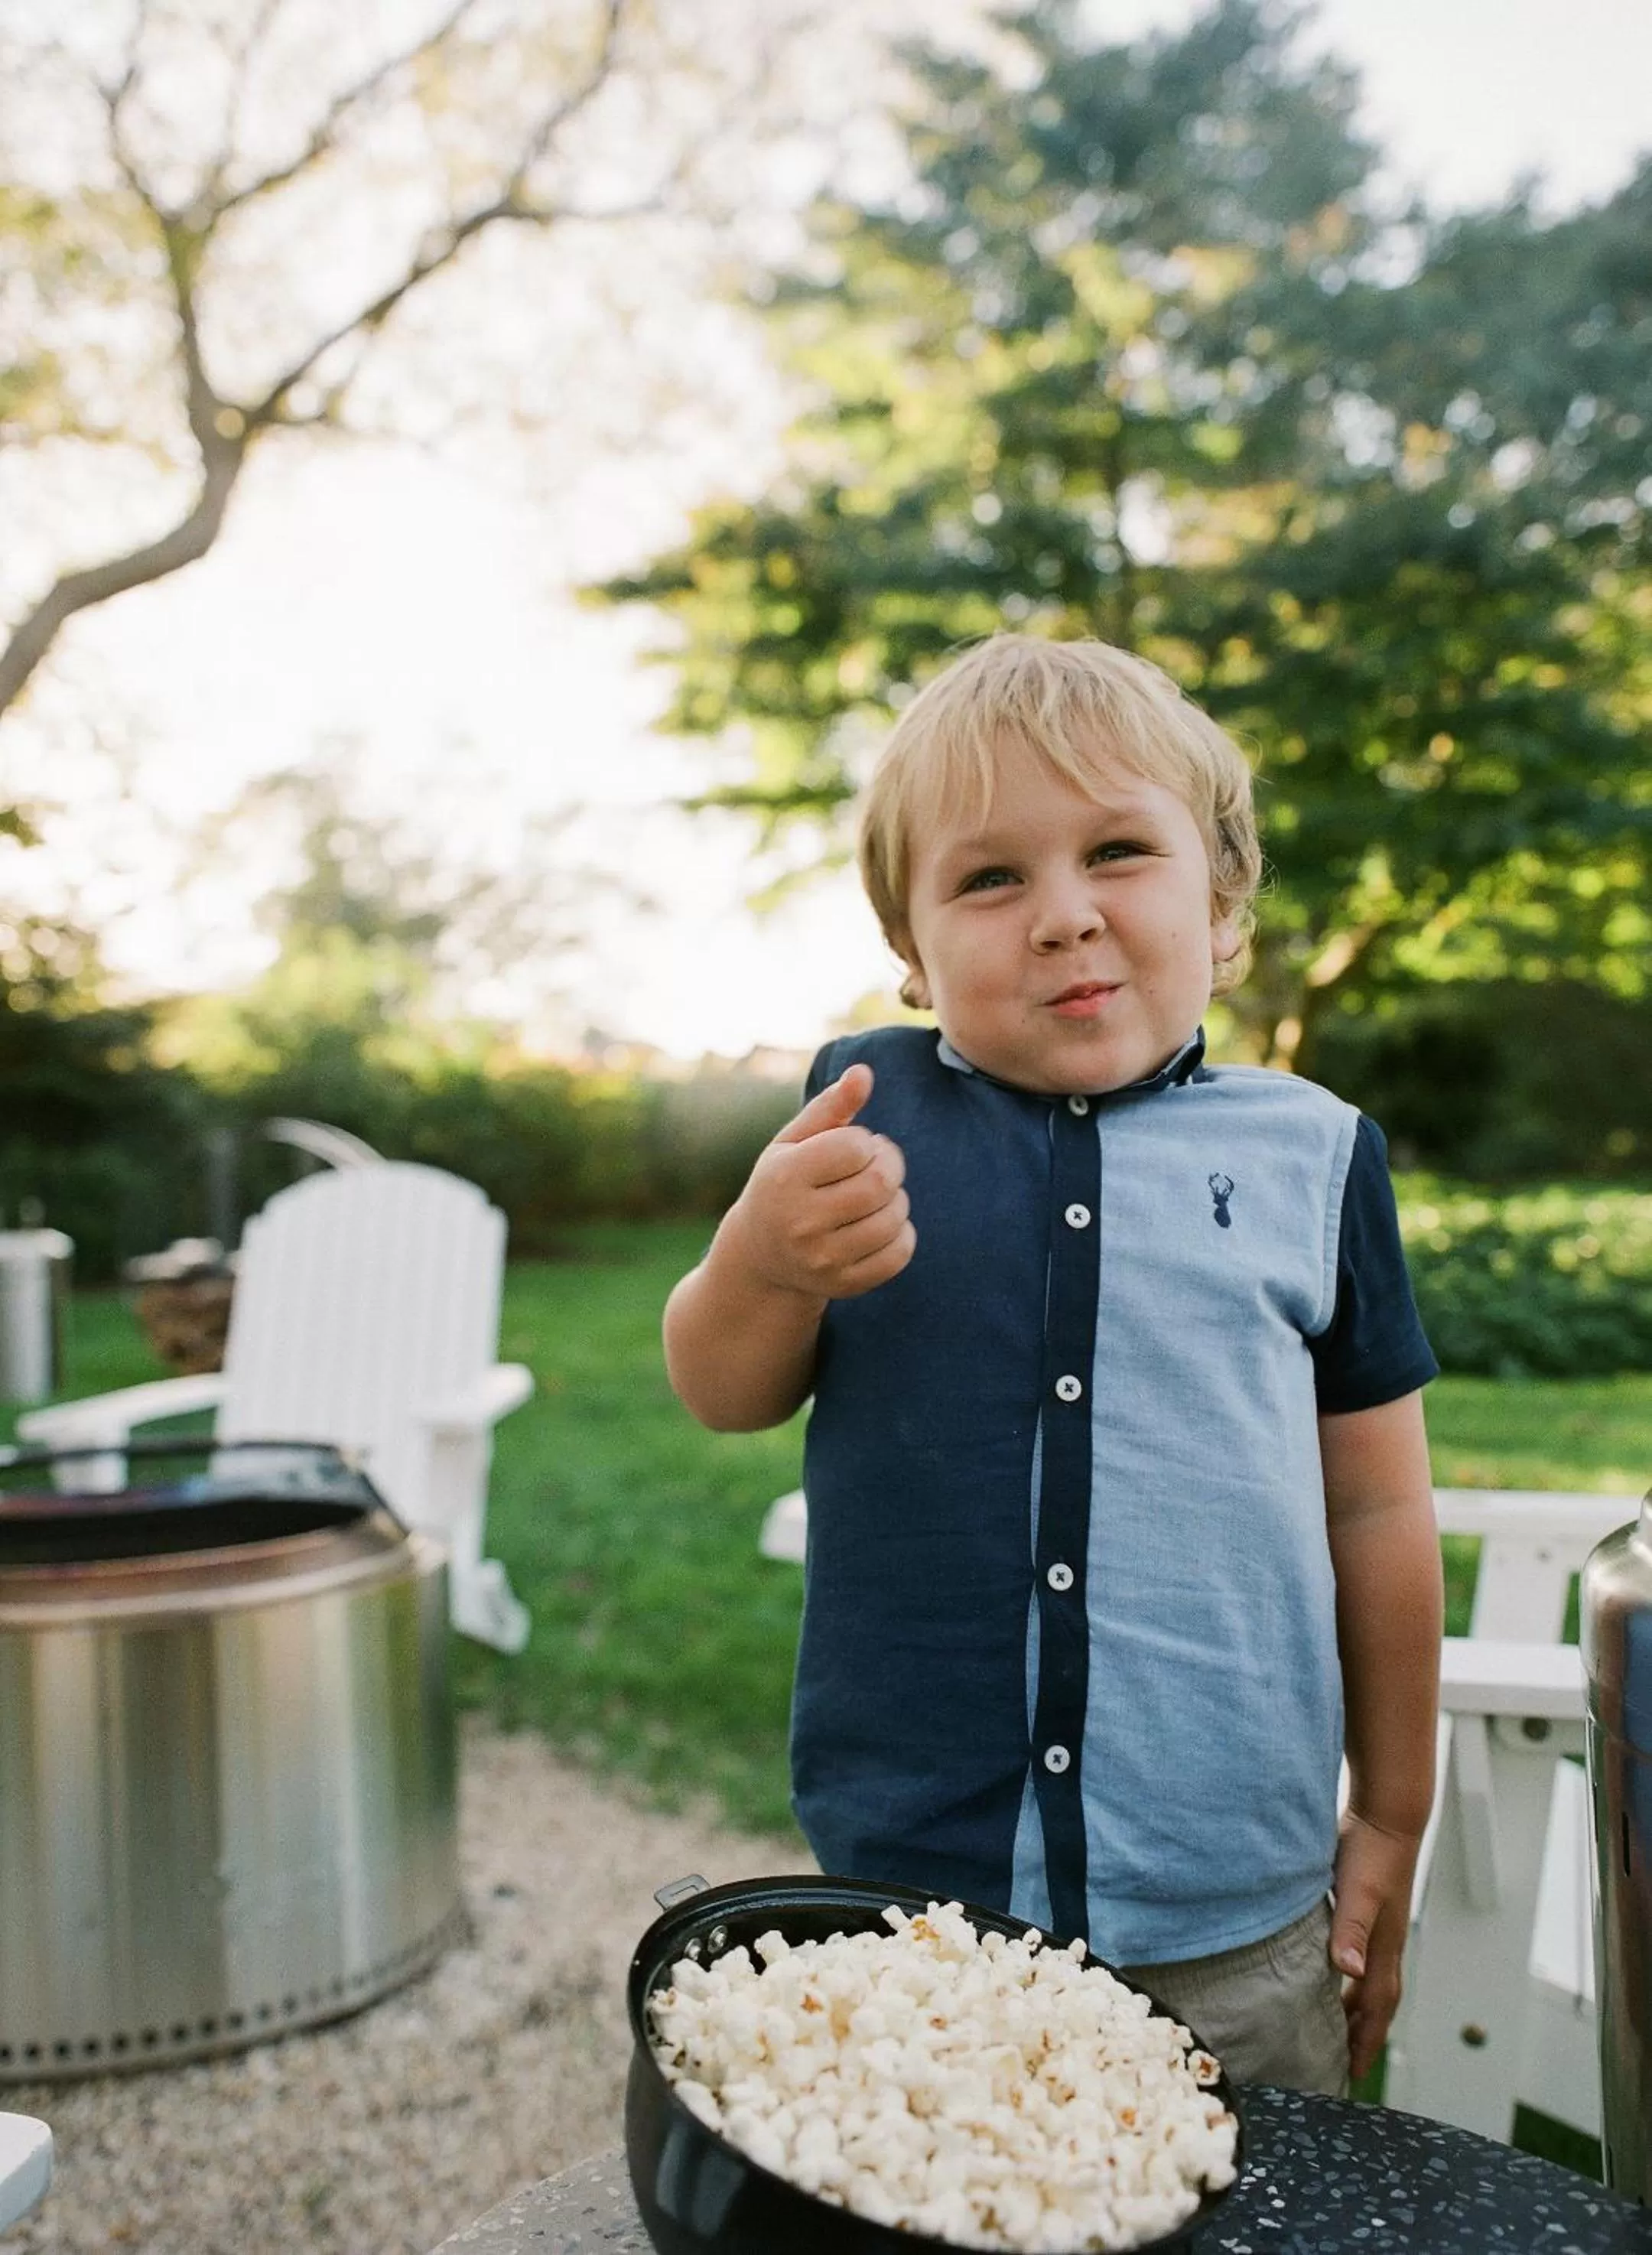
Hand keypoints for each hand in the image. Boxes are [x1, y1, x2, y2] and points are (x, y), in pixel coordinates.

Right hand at [726, 1063, 914, 1302]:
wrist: (761, 1256)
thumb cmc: (784, 1184)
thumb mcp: (794, 1142)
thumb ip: (830, 1106)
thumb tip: (864, 1073)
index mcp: (784, 1178)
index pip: (854, 1147)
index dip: (866, 1141)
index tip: (854, 1146)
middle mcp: (799, 1222)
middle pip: (880, 1184)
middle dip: (890, 1165)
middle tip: (879, 1163)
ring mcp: (821, 1259)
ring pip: (893, 1219)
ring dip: (897, 1199)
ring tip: (877, 1194)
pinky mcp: (843, 1285)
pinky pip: (899, 1254)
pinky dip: (902, 1234)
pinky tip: (882, 1223)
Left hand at [1330, 1809, 1422, 2081]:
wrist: (1386, 1814)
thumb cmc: (1372, 1852)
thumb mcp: (1359, 1892)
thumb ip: (1352, 1929)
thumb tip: (1349, 1973)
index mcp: (1384, 1947)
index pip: (1377, 2007)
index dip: (1366, 2042)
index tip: (1353, 2073)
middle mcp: (1385, 1942)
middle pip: (1378, 2000)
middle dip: (1364, 2033)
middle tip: (1344, 2063)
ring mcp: (1379, 1925)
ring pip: (1370, 1978)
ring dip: (1357, 2006)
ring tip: (1336, 2027)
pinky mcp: (1366, 1907)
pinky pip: (1360, 1954)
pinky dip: (1350, 1974)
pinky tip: (1332, 1970)